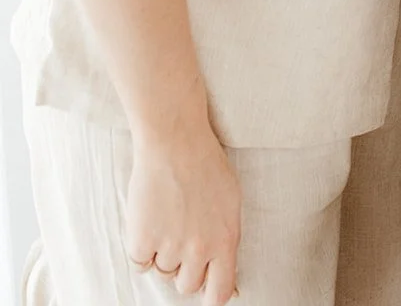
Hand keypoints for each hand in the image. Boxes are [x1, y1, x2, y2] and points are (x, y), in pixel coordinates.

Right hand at [125, 118, 240, 302]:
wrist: (175, 140)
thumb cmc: (205, 165)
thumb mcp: (231, 202)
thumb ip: (227, 239)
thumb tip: (229, 280)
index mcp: (225, 240)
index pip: (220, 294)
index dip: (211, 295)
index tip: (205, 287)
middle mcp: (199, 249)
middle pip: (187, 286)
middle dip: (183, 268)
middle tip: (181, 237)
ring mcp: (170, 246)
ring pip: (162, 272)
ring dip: (162, 253)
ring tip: (167, 218)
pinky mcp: (142, 239)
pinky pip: (139, 263)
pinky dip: (141, 247)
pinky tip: (149, 220)